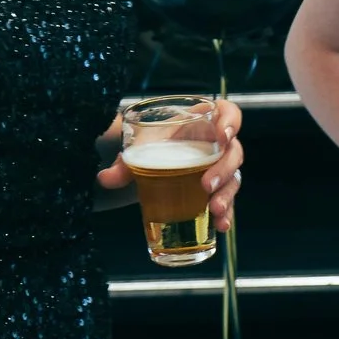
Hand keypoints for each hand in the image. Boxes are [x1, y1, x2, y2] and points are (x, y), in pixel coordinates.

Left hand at [95, 100, 245, 231]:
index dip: (230, 122)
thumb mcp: (140, 147)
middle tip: (205, 186)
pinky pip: (229, 200)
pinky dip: (227, 213)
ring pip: (234, 178)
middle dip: (223, 169)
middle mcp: (217, 144)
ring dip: (226, 195)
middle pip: (234, 152)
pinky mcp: (217, 190)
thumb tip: (105, 178)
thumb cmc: (153, 145)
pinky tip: (221, 226)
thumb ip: (124, 162)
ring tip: (215, 211)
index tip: (222, 136)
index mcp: (203, 122)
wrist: (154, 161)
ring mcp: (220, 168)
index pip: (229, 113)